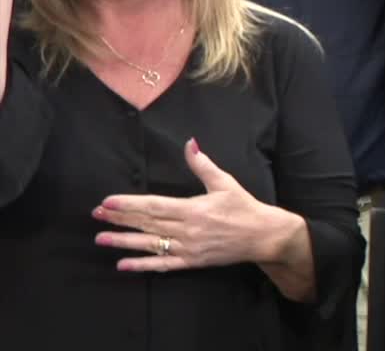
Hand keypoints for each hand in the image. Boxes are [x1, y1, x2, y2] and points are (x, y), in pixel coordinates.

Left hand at [93, 138, 283, 271]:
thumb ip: (203, 165)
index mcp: (194, 209)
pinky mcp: (192, 261)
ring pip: (150, 244)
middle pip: (147, 224)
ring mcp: (188, 247)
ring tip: (101, 238)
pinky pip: (162, 265)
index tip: (108, 201)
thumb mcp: (225, 182)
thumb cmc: (244, 207)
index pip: (154, 206)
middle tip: (97, 214)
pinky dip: (142, 265)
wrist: (263, 236)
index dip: (129, 204)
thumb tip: (190, 143)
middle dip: (120, 219)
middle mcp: (188, 230)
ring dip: (124, 242)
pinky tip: (123, 264)